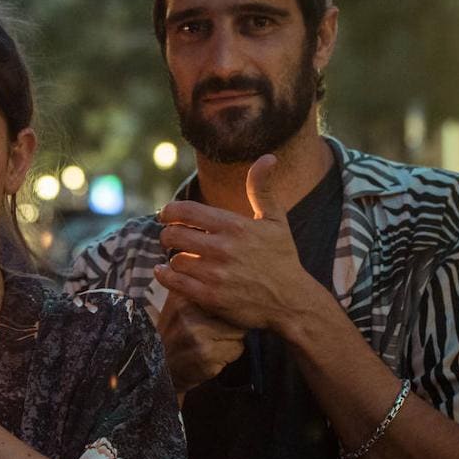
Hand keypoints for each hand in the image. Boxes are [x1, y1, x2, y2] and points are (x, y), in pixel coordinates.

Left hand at [154, 154, 316, 332]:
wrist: (291, 301)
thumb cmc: (282, 258)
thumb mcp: (276, 221)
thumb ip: (262, 189)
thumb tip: (267, 157)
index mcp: (234, 226)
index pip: (186, 211)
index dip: (169, 211)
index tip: (166, 215)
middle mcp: (223, 248)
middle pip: (173, 235)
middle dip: (168, 235)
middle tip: (171, 238)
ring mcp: (215, 274)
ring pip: (174, 260)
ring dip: (173, 258)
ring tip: (181, 258)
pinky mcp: (211, 297)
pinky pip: (175, 282)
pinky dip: (166, 276)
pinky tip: (166, 272)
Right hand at [156, 291, 246, 393]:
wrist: (162, 366)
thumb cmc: (177, 331)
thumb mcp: (178, 304)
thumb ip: (192, 284)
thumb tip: (209, 265)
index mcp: (182, 297)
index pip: (221, 292)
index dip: (226, 302)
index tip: (219, 310)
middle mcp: (187, 314)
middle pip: (233, 311)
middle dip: (229, 322)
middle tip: (213, 328)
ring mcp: (196, 336)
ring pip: (238, 332)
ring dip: (231, 339)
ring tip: (212, 342)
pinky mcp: (206, 356)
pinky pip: (236, 350)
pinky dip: (229, 354)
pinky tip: (213, 355)